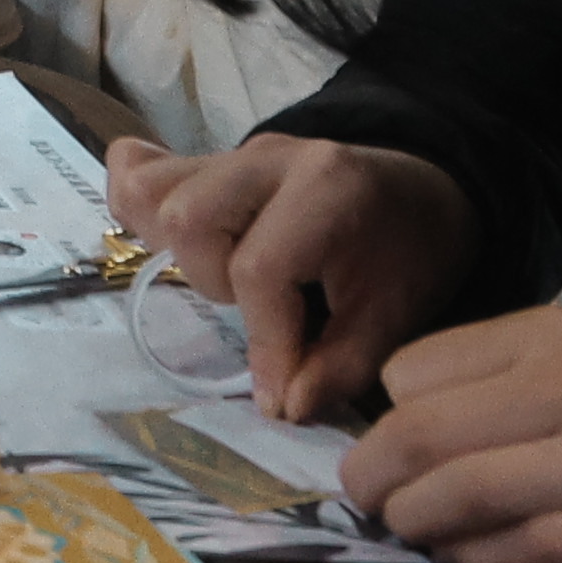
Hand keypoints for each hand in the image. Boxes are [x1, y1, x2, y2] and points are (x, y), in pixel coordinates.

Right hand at [105, 131, 474, 427]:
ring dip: (180, 251)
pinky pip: (144, 171)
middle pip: (190, 216)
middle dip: (214, 282)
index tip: (281, 396)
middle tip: (260, 309)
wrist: (423, 193)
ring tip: (227, 277)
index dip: (265, 342)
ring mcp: (234, 153)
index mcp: (326, 188)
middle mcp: (269, 158)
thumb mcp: (395, 319)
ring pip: (154, 193)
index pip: (261, 268)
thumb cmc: (412, 256)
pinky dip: (138, 206)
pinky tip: (163, 240)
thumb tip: (280, 408)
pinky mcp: (211, 160)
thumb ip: (338, 368)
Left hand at [341, 310, 561, 562]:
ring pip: (454, 500)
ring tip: (413, 529)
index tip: (387, 436)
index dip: (389, 410)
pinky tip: (472, 557)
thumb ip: (523, 369)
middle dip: (372, 476)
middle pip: (415, 438)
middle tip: (368, 495)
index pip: (415, 371)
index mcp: (556, 336)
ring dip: (416, 524)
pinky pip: (516, 553)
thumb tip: (431, 412)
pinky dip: (477, 560)